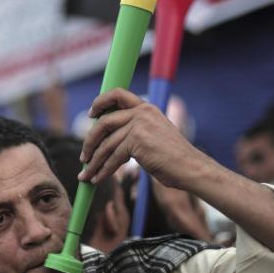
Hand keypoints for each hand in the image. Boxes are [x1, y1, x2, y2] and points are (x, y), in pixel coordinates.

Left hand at [78, 88, 202, 189]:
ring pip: (106, 144)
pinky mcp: (136, 141)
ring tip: (86, 174)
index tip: (91, 115)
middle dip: (90, 141)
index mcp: (146, 107)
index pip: (118, 94)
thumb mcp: (154, 134)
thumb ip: (134, 129)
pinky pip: (113, 157)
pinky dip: (103, 170)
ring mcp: (138, 125)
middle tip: (84, 157)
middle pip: (104, 122)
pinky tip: (97, 179)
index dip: (100, 102)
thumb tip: (108, 139)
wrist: (190, 167)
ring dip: (94, 162)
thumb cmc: (173, 157)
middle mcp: (141, 113)